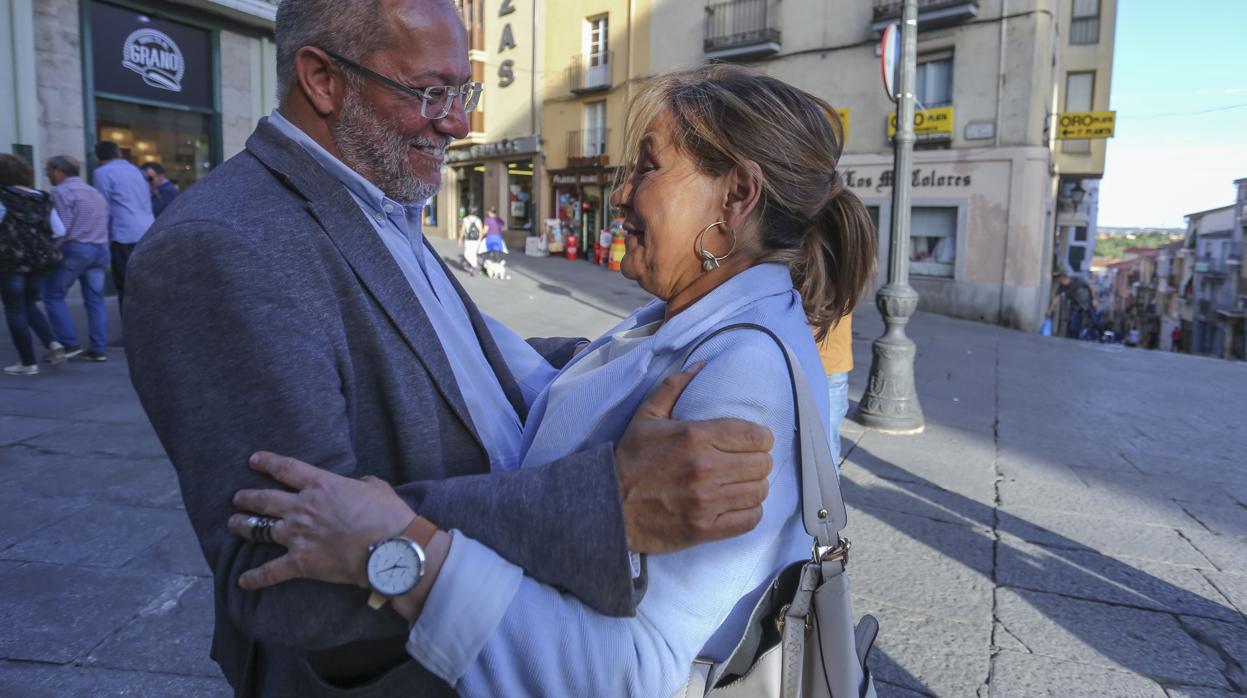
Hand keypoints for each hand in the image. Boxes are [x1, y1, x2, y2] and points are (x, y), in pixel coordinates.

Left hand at [227, 452, 415, 590]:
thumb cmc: (387, 515)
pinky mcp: (300, 562)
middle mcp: (302, 507)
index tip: (254, 461)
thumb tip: (358, 485)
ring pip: (259, 530)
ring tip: (233, 524)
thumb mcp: (376, 487)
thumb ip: (361, 484)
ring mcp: (298, 535)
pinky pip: (271, 571)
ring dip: (243, 527)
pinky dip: (255, 577)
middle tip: (237, 498)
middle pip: (264, 500)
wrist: (390, 547)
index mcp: (320, 485)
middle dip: (247, 498)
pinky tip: (242, 581)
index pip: (286, 469)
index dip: (267, 463)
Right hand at [614, 365, 774, 553]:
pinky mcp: (706, 528)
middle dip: (758, 461)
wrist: (608, 506)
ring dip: (754, 486)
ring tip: (742, 483)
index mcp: (695, 436)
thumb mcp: (646, 416)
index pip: (756, 435)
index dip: (760, 438)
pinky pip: (750, 519)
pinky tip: (738, 504)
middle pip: (762, 464)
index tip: (753, 441)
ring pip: (759, 491)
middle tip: (745, 463)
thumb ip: (674, 387)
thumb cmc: (630, 460)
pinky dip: (750, 511)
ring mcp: (707, 501)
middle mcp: (706, 468)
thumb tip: (701, 365)